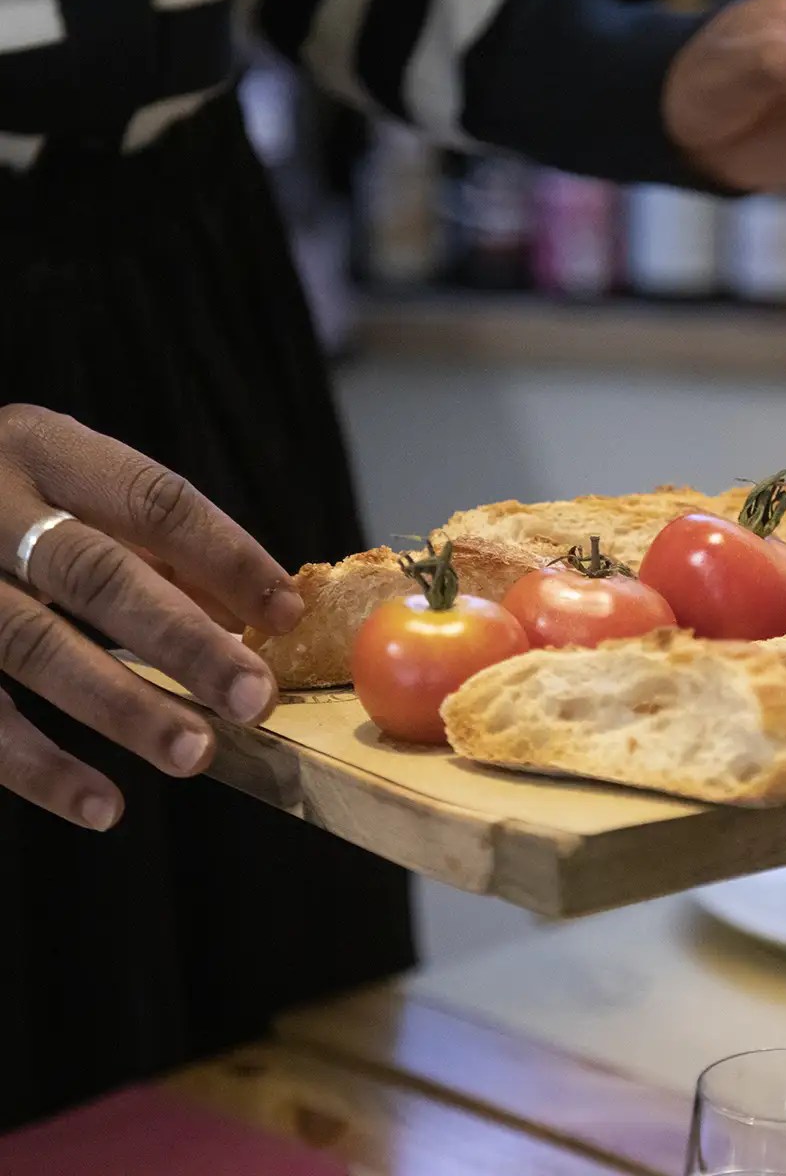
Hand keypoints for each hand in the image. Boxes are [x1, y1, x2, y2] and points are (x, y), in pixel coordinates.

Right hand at [0, 404, 304, 830]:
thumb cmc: (10, 507)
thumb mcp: (74, 493)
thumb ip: (159, 549)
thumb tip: (258, 615)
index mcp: (44, 450)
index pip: (153, 500)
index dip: (226, 557)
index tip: (286, 616)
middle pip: (96, 575)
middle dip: (184, 641)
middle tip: (253, 699)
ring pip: (34, 646)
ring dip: (123, 707)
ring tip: (195, 753)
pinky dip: (40, 768)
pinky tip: (105, 807)